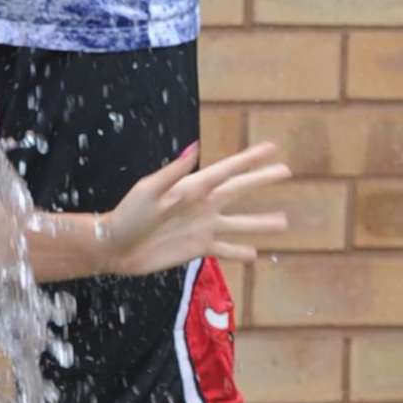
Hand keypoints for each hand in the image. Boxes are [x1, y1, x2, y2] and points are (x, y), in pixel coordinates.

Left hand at [98, 141, 289, 277]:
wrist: (115, 246)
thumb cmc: (128, 214)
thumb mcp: (149, 190)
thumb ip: (174, 172)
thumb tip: (195, 148)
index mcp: (193, 187)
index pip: (228, 169)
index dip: (250, 159)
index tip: (272, 147)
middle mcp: (202, 205)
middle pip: (239, 190)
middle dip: (262, 180)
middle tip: (287, 170)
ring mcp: (202, 227)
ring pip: (239, 224)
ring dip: (261, 223)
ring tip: (284, 221)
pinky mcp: (198, 248)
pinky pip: (225, 250)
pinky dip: (240, 252)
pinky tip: (255, 255)